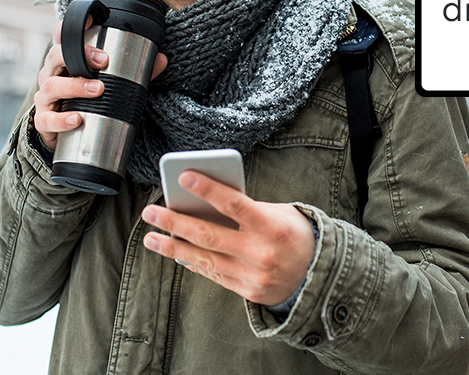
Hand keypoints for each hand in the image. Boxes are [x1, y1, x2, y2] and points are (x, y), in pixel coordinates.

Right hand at [33, 19, 167, 149]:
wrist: (68, 131)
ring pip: (52, 85)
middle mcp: (53, 73)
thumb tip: (161, 59)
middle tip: (104, 61)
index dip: (72, 25)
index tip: (93, 21)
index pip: (62, 35)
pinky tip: (76, 119)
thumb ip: (138, 71)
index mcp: (67, 59)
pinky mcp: (44, 119)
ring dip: (75, 86)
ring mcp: (46, 96)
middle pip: (56, 56)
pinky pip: (47, 118)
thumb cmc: (89, 98)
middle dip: (79, 55)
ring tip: (97, 89)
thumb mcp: (113, 82)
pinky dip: (61, 119)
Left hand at [141, 171, 316, 305]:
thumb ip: (249, 209)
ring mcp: (252, 275)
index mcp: (271, 226)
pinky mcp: (247, 291)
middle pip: (208, 234)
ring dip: (172, 247)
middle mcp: (260, 252)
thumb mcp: (280, 214)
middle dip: (175, 222)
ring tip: (150, 236)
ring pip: (203, 259)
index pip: (234, 204)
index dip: (208, 190)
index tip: (184, 176)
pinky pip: (212, 274)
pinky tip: (175, 252)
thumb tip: (208, 203)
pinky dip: (192, 262)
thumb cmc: (294, 234)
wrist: (318, 275)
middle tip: (151, 211)